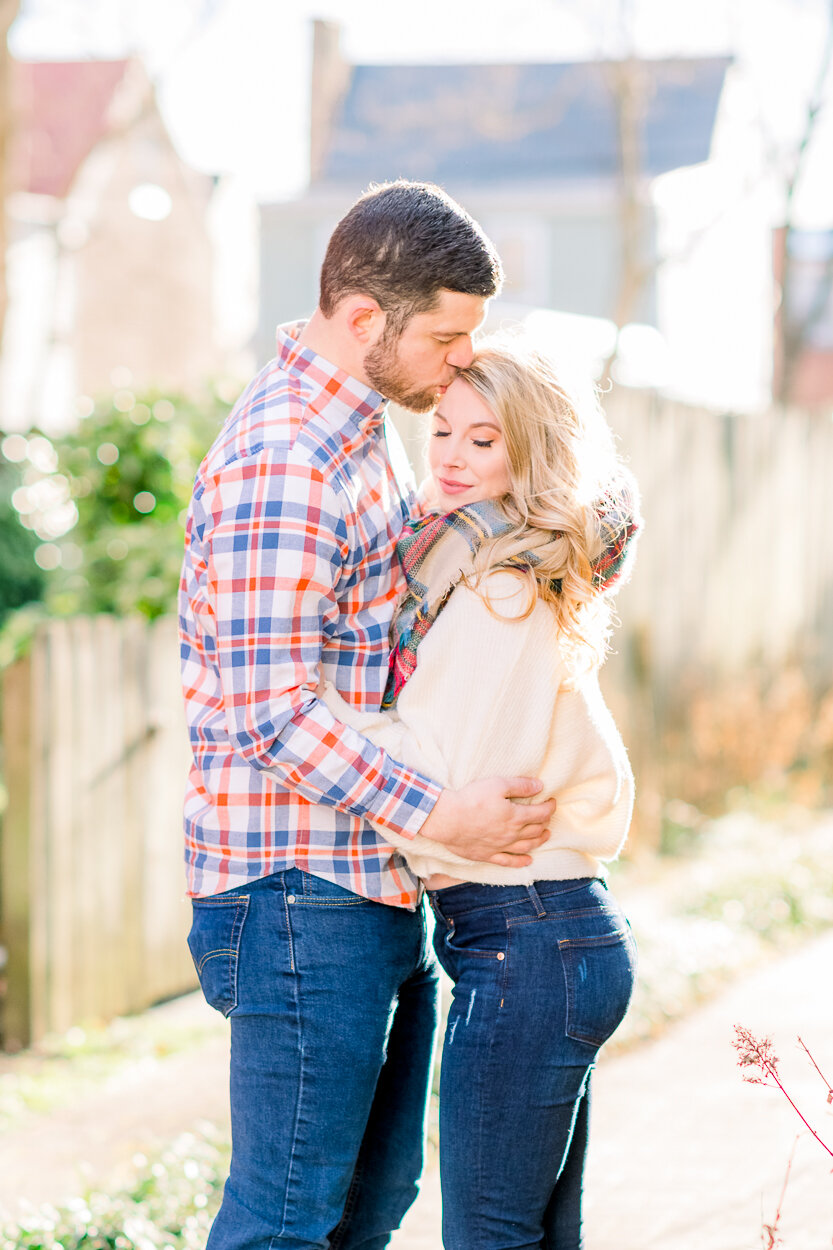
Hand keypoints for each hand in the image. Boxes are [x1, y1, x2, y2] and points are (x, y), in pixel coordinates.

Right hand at [419, 777, 554, 865]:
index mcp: (516, 816)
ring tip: (545, 836)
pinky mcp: (488, 854)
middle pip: (536, 830)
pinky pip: (509, 861)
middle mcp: (512, 834)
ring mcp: (500, 846)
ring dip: (539, 841)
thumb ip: (520, 786)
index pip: (541, 813)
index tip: (551, 801)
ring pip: (526, 846)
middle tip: (547, 816)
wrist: (448, 819)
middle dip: (545, 822)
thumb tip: (540, 786)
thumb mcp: (497, 784)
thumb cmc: (471, 799)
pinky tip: (528, 860)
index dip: (549, 807)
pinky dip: (521, 861)